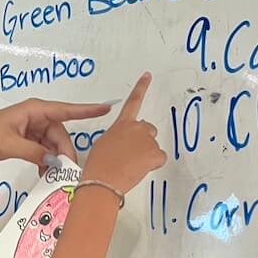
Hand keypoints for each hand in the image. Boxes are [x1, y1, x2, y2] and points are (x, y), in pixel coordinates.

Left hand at [0, 98, 113, 170]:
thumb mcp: (10, 145)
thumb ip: (33, 152)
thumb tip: (53, 161)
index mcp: (35, 110)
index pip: (65, 110)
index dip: (86, 110)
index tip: (106, 108)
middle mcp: (38, 116)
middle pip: (61, 134)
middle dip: (63, 152)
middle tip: (64, 171)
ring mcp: (36, 128)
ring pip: (55, 145)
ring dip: (54, 160)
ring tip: (51, 175)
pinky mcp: (32, 139)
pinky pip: (46, 150)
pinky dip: (47, 161)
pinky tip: (44, 173)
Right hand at [82, 73, 166, 193]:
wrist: (102, 181)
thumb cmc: (98, 166)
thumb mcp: (103, 145)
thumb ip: (118, 137)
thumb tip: (125, 145)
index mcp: (121, 124)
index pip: (133, 102)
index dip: (141, 87)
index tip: (147, 76)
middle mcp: (136, 128)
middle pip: (148, 130)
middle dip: (143, 141)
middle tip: (130, 156)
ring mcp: (147, 140)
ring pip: (153, 147)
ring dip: (146, 155)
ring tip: (130, 166)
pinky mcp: (155, 154)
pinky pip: (159, 159)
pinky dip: (152, 165)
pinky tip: (139, 170)